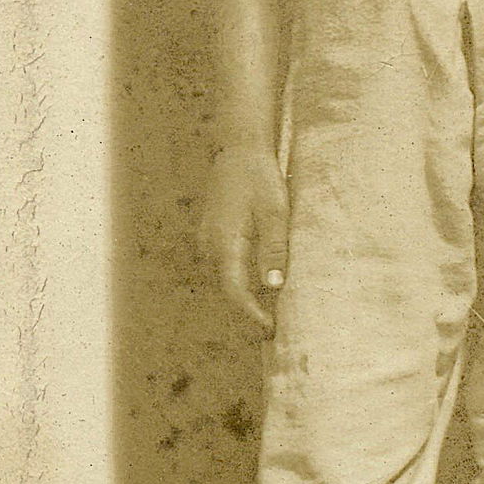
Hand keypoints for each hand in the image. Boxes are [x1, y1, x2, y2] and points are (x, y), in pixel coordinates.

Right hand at [200, 145, 288, 332]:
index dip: (252, 314)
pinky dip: (240, 281)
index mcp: (224, 243)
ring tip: (270, 316)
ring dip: (244, 298)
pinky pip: (224, 267)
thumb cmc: (260, 178)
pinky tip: (258, 288)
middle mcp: (209, 247)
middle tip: (275, 333)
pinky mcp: (212, 237)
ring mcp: (207, 242)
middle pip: (228, 291)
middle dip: (249, 313)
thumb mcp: (275, 211)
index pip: (235, 292)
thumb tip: (273, 286)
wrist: (238, 150)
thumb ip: (274, 249)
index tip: (271, 330)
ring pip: (225, 280)